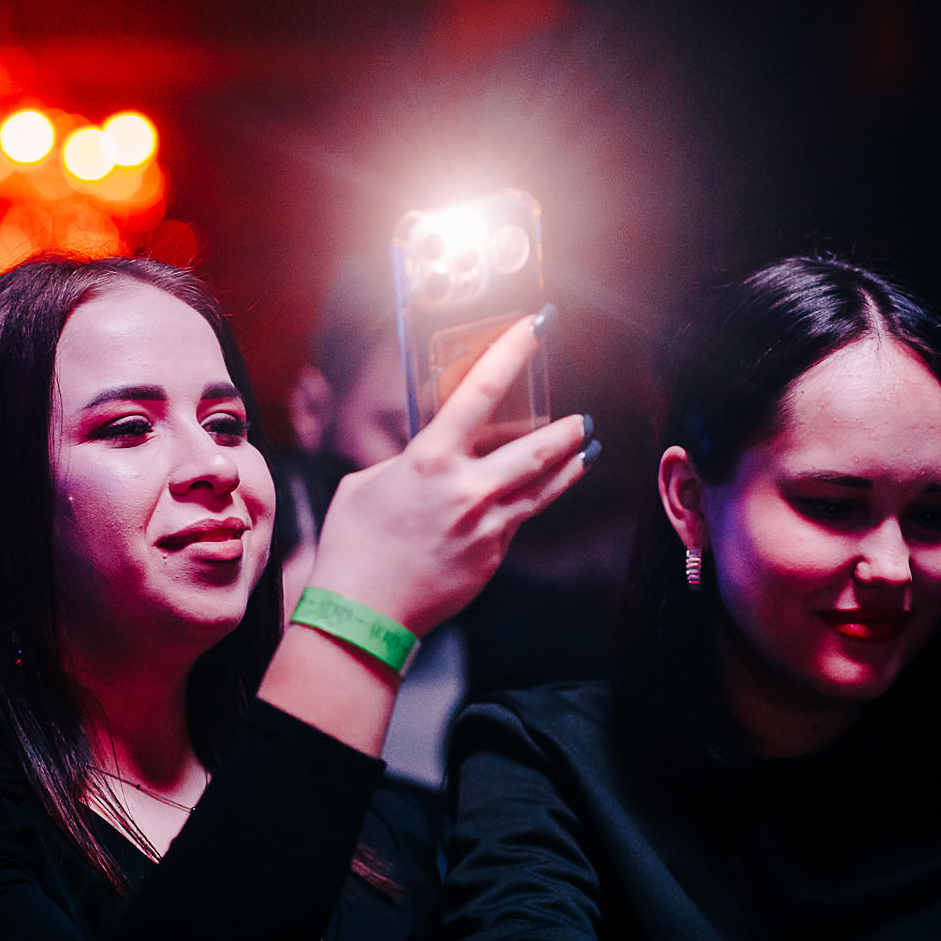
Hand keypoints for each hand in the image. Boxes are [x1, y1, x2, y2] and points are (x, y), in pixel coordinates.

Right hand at [305, 309, 591, 634]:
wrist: (362, 614)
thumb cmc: (353, 546)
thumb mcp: (365, 486)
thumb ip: (404, 465)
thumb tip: (429, 462)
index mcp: (429, 460)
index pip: (480, 392)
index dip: (512, 353)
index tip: (535, 326)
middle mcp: (466, 489)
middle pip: (536, 448)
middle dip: (566, 429)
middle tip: (583, 417)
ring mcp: (487, 527)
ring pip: (543, 489)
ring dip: (570, 466)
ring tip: (588, 450)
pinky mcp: (492, 558)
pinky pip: (514, 523)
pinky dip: (520, 508)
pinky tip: (518, 503)